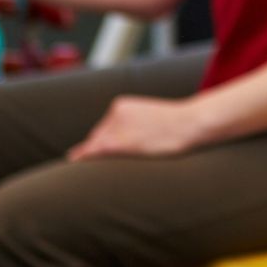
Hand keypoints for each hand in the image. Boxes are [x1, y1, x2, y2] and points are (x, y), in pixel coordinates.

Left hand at [67, 95, 207, 160]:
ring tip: (85, 162)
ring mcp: (115, 127)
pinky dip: (84, 156)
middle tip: (85, 159)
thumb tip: (122, 141)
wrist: (192, 123)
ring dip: (91, 155)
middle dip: (95, 148)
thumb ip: (134, 125)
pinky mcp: (116, 142)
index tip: (89, 152)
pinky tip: (74, 161)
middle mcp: (114, 113)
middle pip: (98, 136)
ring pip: (96, 145)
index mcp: (122, 104)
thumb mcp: (152, 119)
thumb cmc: (179, 125)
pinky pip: (94, 151)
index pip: (105, 126)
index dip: (101, 141)